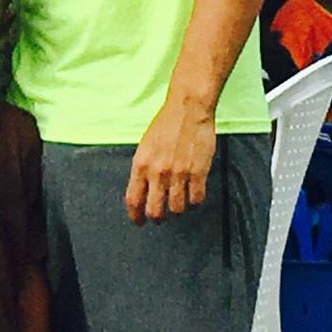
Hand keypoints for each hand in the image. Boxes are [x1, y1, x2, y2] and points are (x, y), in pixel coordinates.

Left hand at [125, 94, 216, 223]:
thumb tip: (143, 190)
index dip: (135, 216)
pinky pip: (196, 199)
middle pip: (155, 211)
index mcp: (141, 165)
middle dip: (157, 218)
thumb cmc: (166, 124)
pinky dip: (195, 202)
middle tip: (161, 218)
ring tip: (179, 204)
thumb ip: (143, 169)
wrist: (187, 109)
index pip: (133, 200)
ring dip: (178, 211)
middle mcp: (158, 172)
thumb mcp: (145, 146)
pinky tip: (194, 195)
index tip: (138, 222)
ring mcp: (179, 174)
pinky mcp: (198, 172)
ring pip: (177, 209)